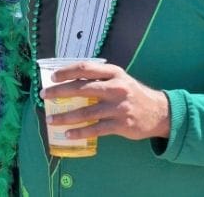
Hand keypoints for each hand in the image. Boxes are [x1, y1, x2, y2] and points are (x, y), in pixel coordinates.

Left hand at [41, 61, 170, 140]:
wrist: (159, 112)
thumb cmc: (132, 94)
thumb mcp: (119, 79)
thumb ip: (98, 78)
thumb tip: (68, 81)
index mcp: (114, 73)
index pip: (85, 68)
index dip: (66, 71)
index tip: (52, 77)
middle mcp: (116, 88)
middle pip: (82, 88)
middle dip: (59, 92)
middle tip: (44, 96)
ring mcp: (118, 107)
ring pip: (86, 112)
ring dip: (65, 116)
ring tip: (51, 119)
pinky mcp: (121, 124)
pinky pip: (95, 129)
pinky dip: (80, 132)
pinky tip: (68, 134)